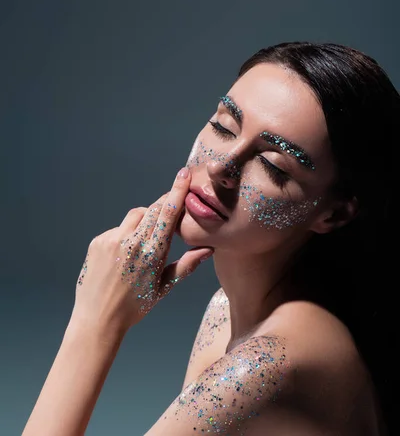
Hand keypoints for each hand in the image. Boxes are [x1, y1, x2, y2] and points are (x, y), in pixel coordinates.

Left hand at [69, 167, 213, 336]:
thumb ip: (187, 264)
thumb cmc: (135, 306)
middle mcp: (132, 242)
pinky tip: (125, 254)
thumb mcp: (164, 287)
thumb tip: (208, 248)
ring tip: (145, 243)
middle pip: (153, 209)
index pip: (168, 213)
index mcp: (152, 253)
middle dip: (163, 205)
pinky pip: (118, 228)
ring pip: (135, 216)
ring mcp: (112, 240)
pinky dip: (126, 234)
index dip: (177, 191)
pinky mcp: (98, 242)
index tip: (183, 174)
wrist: (98, 319)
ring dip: (145, 220)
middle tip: (170, 210)